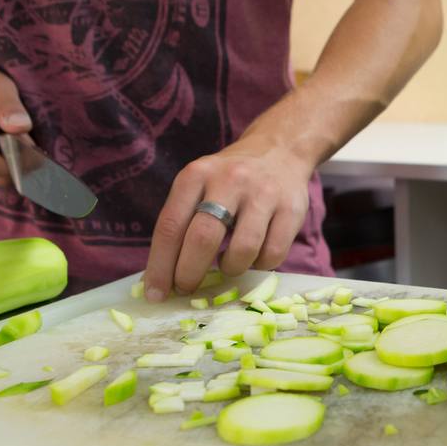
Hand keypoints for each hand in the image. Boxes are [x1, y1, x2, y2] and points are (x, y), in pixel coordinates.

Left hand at [143, 136, 314, 300]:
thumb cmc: (229, 180)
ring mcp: (263, 194)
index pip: (170, 227)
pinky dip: (260, 265)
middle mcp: (229, 180)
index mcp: (196, 175)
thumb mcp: (199, 186)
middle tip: (187, 288)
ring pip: (243, 250)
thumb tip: (162, 277)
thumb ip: (182, 223)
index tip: (155, 294)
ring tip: (228, 265)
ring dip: (231, 268)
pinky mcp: (291, 209)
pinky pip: (273, 254)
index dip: (160, 267)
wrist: (279, 151)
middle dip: (190, 273)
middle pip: (203, 239)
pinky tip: (254, 256)